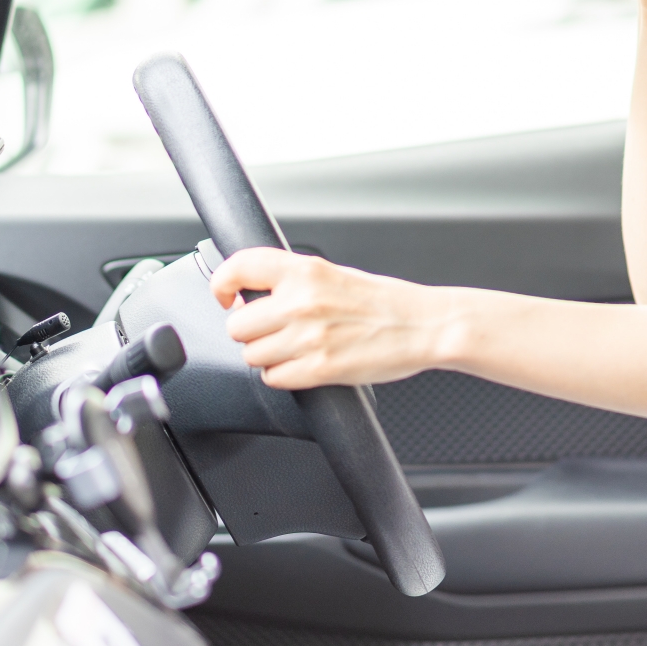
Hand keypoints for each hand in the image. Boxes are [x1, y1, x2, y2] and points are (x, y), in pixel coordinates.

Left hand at [210, 248, 452, 389]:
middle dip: (251, 332)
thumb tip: (252, 293)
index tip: (226, 297)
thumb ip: (294, 280)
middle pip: (238, 325)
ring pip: (252, 355)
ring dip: (267, 356)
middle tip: (272, 330)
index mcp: (305, 271)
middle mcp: (302, 301)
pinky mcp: (319, 369)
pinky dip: (284, 375)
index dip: (222, 284)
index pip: (239, 267)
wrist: (424, 325)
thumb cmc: (384, 301)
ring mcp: (309, 337)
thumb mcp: (335, 273)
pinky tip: (304, 365)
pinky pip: (274, 378)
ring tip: (294, 349)